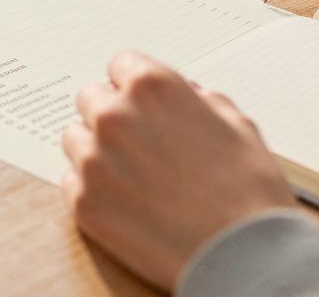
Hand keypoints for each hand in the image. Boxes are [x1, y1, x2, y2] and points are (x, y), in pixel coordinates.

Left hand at [61, 51, 296, 290]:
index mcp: (153, 87)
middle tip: (136, 140)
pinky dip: (92, 188)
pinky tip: (124, 201)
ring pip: (75, 139)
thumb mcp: (236, 123)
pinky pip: (71, 181)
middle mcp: (115, 116)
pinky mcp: (84, 204)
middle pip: (90, 99)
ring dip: (96, 149)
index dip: (133, 85)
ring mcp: (94, 161)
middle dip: (111, 114)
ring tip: (131, 174)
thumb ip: (197, 100)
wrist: (242, 253)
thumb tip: (183, 96)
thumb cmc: (248, 189)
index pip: (121, 64)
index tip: (139, 101)